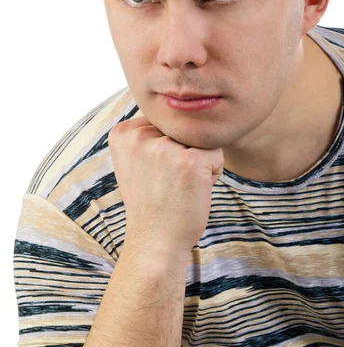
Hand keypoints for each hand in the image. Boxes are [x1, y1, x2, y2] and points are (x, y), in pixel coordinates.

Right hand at [108, 116, 223, 259]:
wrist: (155, 240)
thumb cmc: (152, 201)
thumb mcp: (135, 160)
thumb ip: (146, 133)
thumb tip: (174, 106)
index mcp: (123, 132)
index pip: (164, 122)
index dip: (167, 147)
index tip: (154, 173)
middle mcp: (140, 136)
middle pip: (183, 128)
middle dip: (184, 153)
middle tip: (168, 182)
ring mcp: (164, 148)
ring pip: (200, 140)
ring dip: (199, 163)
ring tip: (181, 186)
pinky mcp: (190, 161)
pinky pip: (216, 155)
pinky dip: (212, 174)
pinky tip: (193, 191)